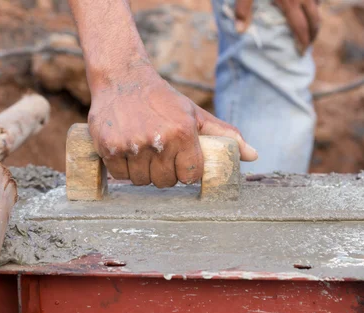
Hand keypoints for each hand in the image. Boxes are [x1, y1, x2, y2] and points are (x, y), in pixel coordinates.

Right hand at [88, 70, 257, 187]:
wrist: (122, 79)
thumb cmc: (164, 100)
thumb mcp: (196, 114)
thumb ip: (225, 135)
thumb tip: (254, 156)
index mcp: (183, 132)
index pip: (190, 175)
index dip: (186, 171)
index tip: (180, 162)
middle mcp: (158, 140)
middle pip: (165, 182)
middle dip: (165, 173)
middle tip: (160, 155)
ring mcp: (132, 145)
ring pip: (142, 181)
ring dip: (143, 172)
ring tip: (144, 152)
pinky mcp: (108, 147)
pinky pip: (120, 175)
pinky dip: (123, 169)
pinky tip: (127, 152)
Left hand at [235, 0, 320, 54]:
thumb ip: (243, 8)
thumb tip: (239, 30)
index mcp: (290, 2)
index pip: (301, 28)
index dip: (303, 43)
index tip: (302, 53)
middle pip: (314, 20)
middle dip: (313, 34)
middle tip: (307, 44)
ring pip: (318, 6)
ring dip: (314, 18)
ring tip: (308, 28)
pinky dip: (314, 3)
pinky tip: (306, 6)